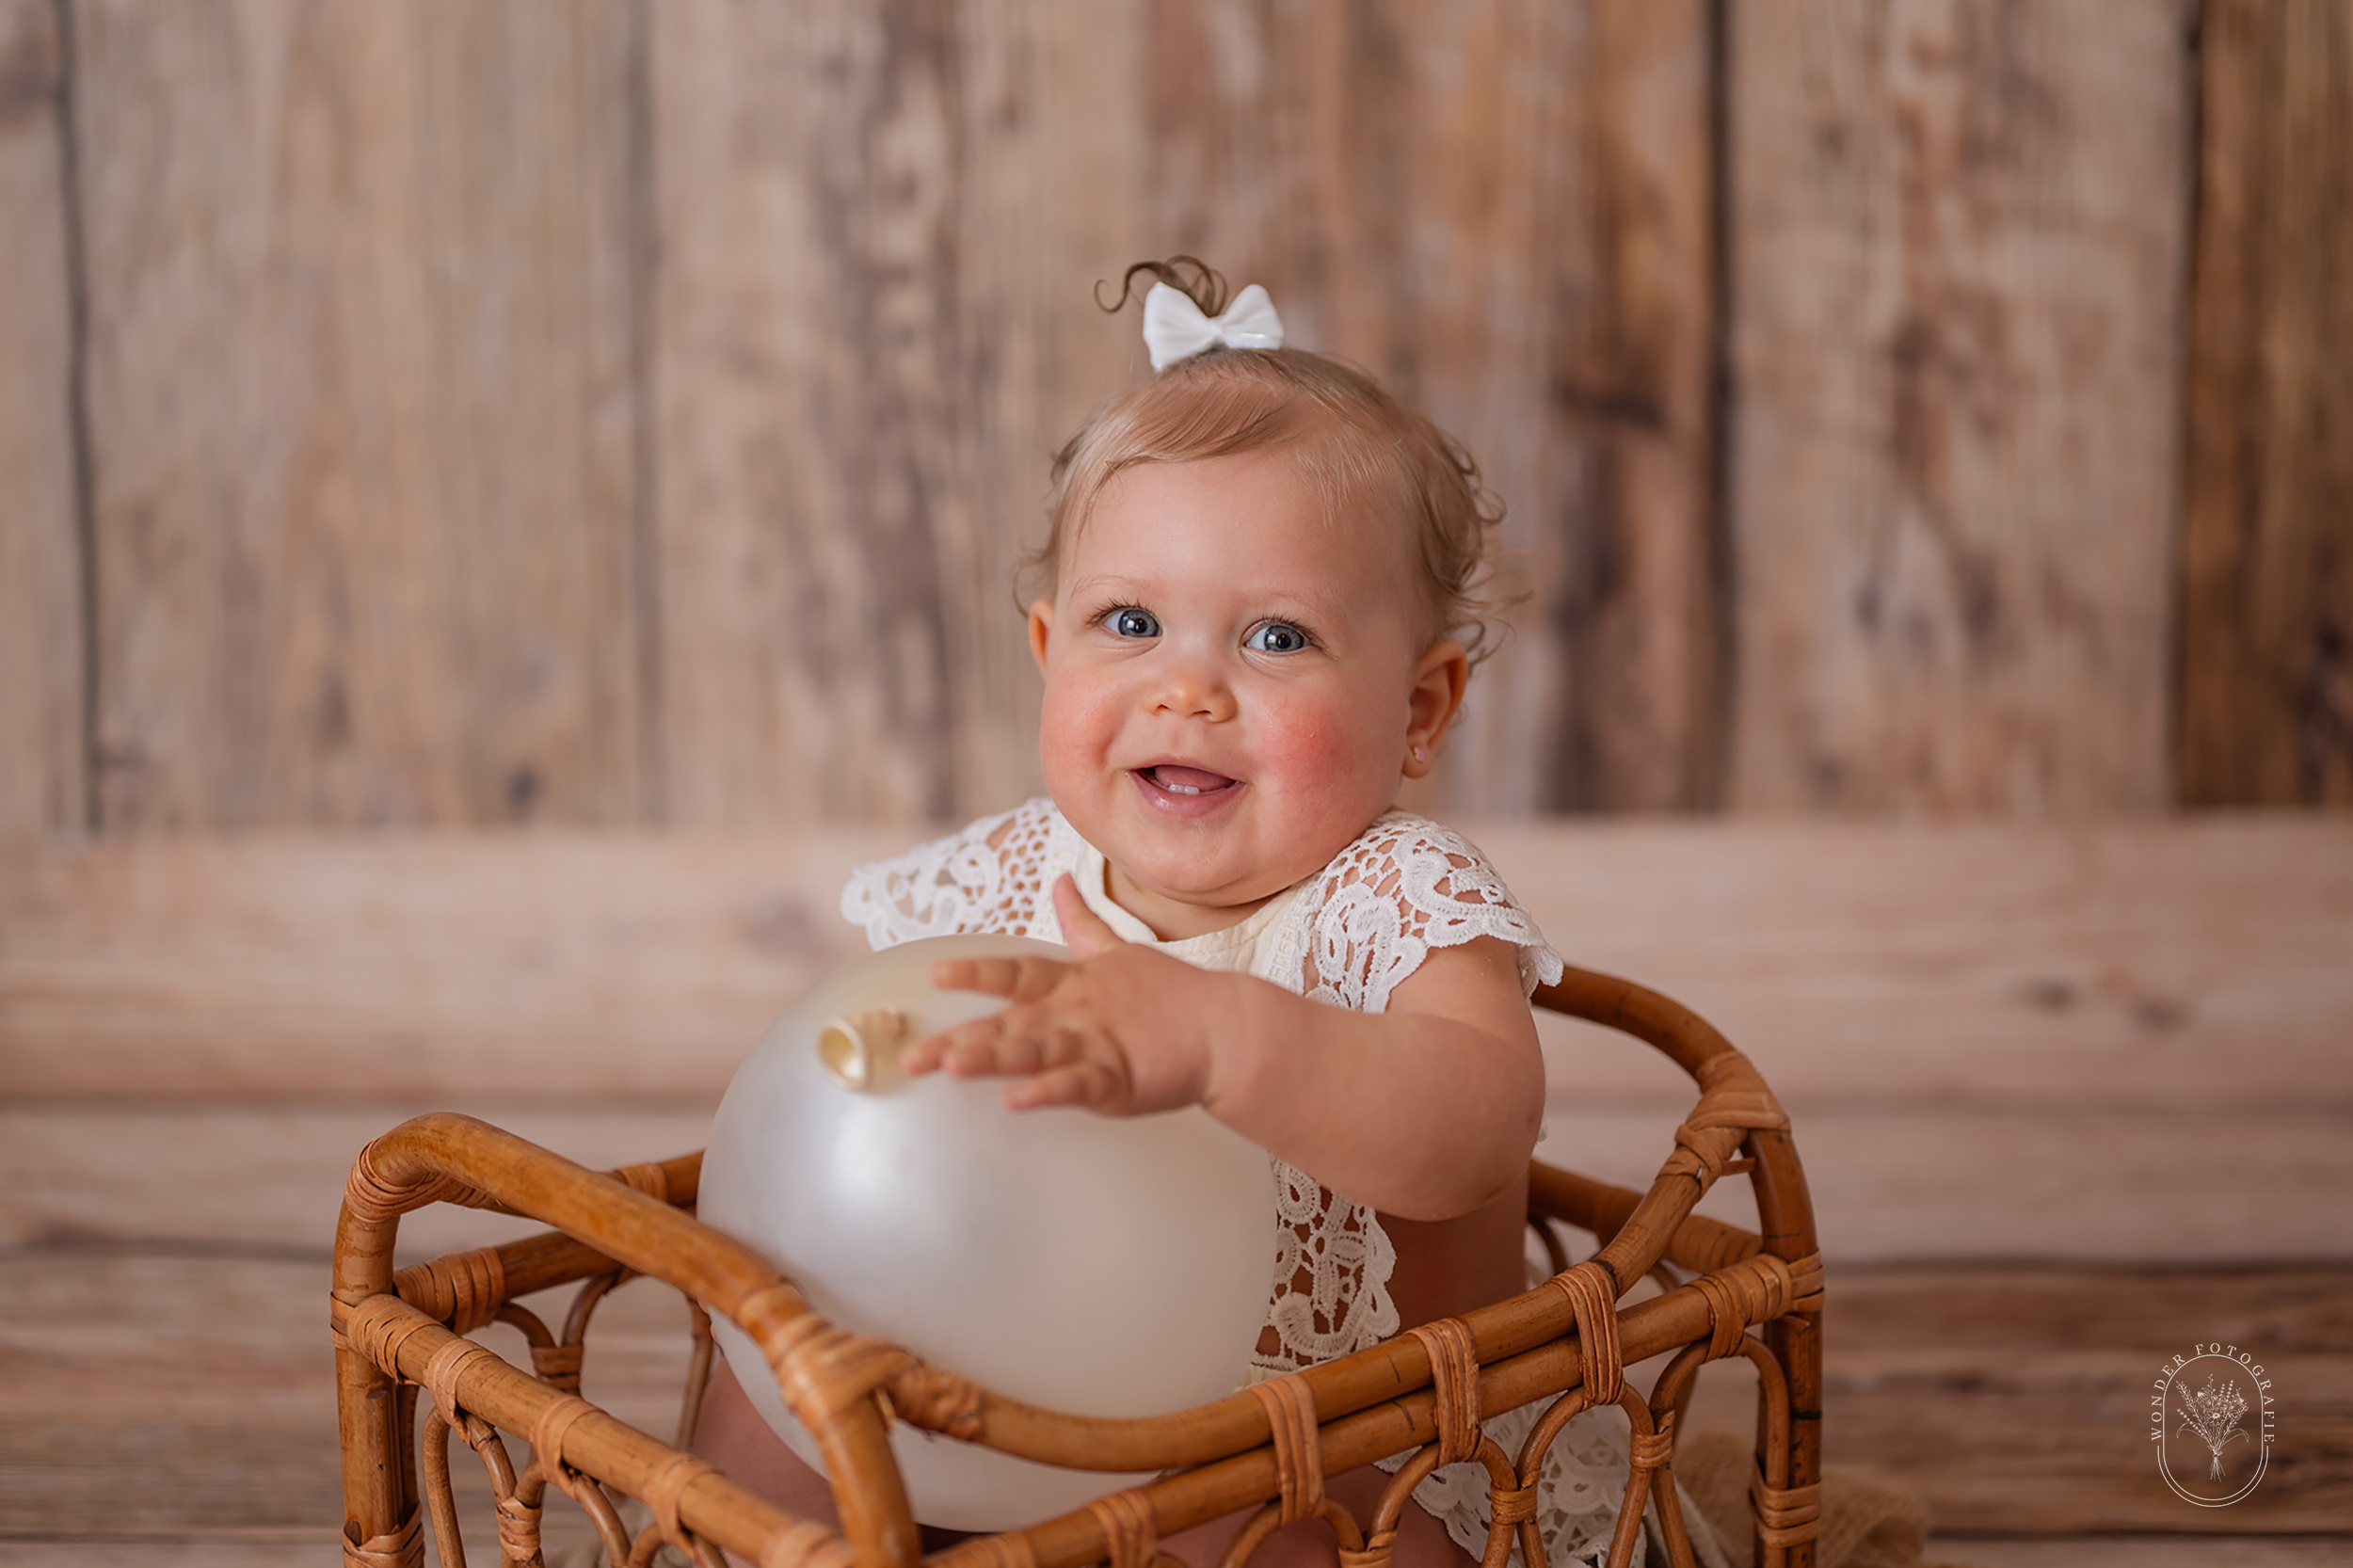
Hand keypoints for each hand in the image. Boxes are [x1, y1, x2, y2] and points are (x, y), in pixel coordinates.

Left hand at [900, 875, 1221, 1113]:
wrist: (1226, 1029)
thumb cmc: (1169, 995)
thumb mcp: (1117, 953)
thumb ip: (1082, 923)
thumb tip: (1059, 882)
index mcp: (1071, 983)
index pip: (1014, 973)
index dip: (975, 973)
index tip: (935, 974)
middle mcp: (1075, 1012)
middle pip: (1009, 1023)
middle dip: (959, 1039)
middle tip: (912, 1057)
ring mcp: (1096, 1045)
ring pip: (1035, 1051)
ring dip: (993, 1058)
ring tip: (952, 1066)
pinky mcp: (1119, 1080)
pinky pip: (1077, 1086)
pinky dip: (1047, 1091)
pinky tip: (1015, 1100)